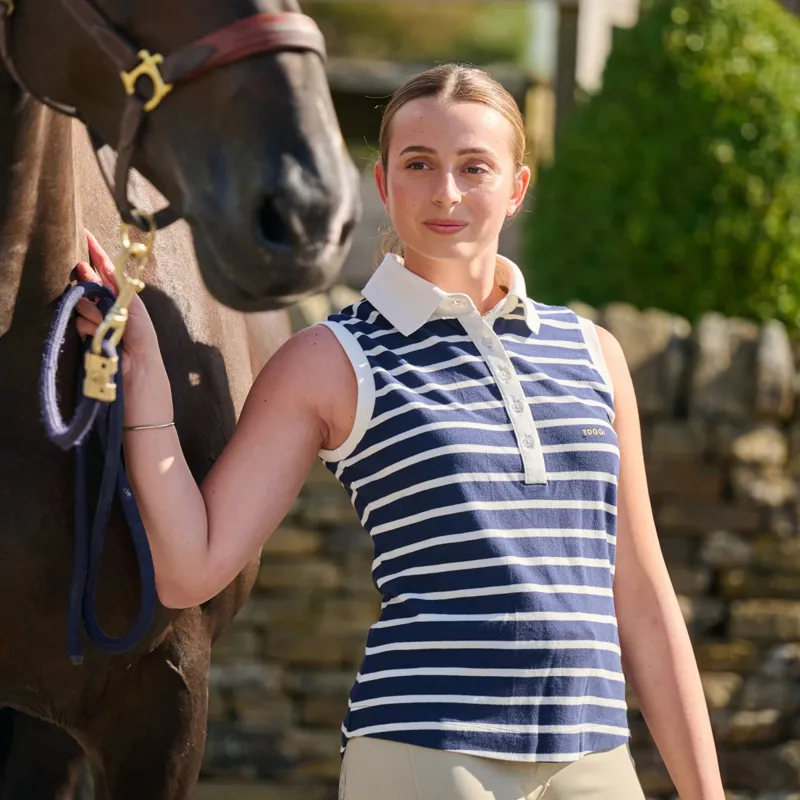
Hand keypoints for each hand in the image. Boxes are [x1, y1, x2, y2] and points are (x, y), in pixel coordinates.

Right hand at [74, 229, 157, 368]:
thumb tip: (103, 270)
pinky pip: (79, 323)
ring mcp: (95, 321)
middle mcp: (108, 307)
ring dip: (92, 312)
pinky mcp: (86, 336)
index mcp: (123, 299)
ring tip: (106, 327)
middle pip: (90, 285)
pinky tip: (99, 336)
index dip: (96, 254)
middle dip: (88, 281)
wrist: (138, 373)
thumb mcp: (135, 312)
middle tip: (82, 274)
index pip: (107, 272)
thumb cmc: (143, 342)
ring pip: (82, 304)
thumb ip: (121, 291)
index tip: (85, 236)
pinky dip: (87, 327)